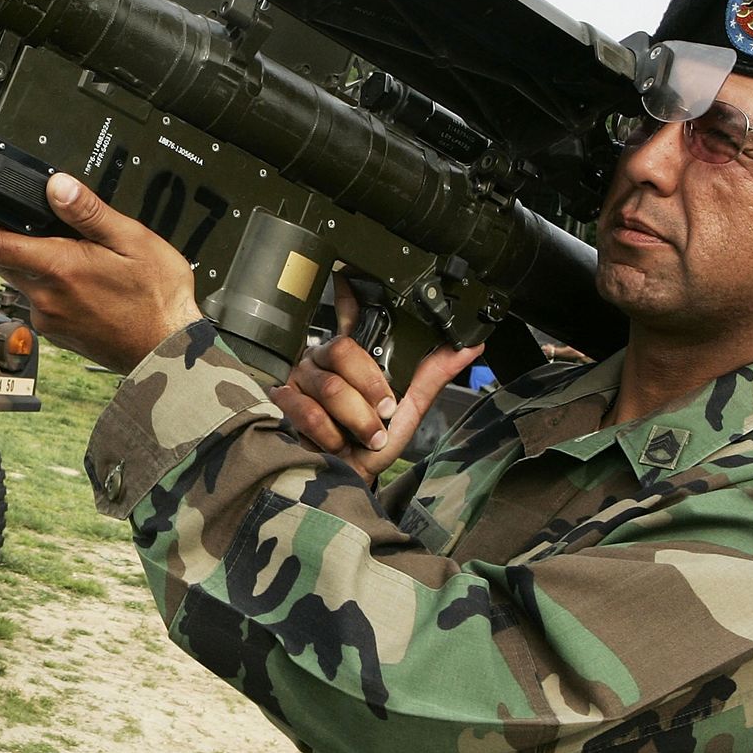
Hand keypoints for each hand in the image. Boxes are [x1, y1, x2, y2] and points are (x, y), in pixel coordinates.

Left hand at [0, 173, 200, 372]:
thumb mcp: (133, 241)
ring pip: (20, 280)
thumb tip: (56, 186)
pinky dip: (43, 282)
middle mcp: (45, 296)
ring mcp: (48, 319)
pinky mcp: (57, 333)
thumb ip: (89, 212)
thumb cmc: (157, 298)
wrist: (168, 351)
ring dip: (22, 259)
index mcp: (59, 268)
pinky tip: (73, 277)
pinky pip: (37, 300)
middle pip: (1, 259)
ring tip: (50, 242)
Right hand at [267, 282, 483, 483]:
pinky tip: (334, 443)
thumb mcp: (408, 409)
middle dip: (371, 389)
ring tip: (365, 437)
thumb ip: (432, 375)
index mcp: (352, 356)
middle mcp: (323, 360)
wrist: (349, 482)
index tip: (348, 271)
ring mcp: (299, 380)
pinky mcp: (281, 403)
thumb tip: (470, 347)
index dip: (348, 291)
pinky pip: (306, 410)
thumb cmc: (372, 445)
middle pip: (344, 350)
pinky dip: (329, 433)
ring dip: (356, 420)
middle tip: (385, 412)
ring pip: (329, 387)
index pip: (348, 312)